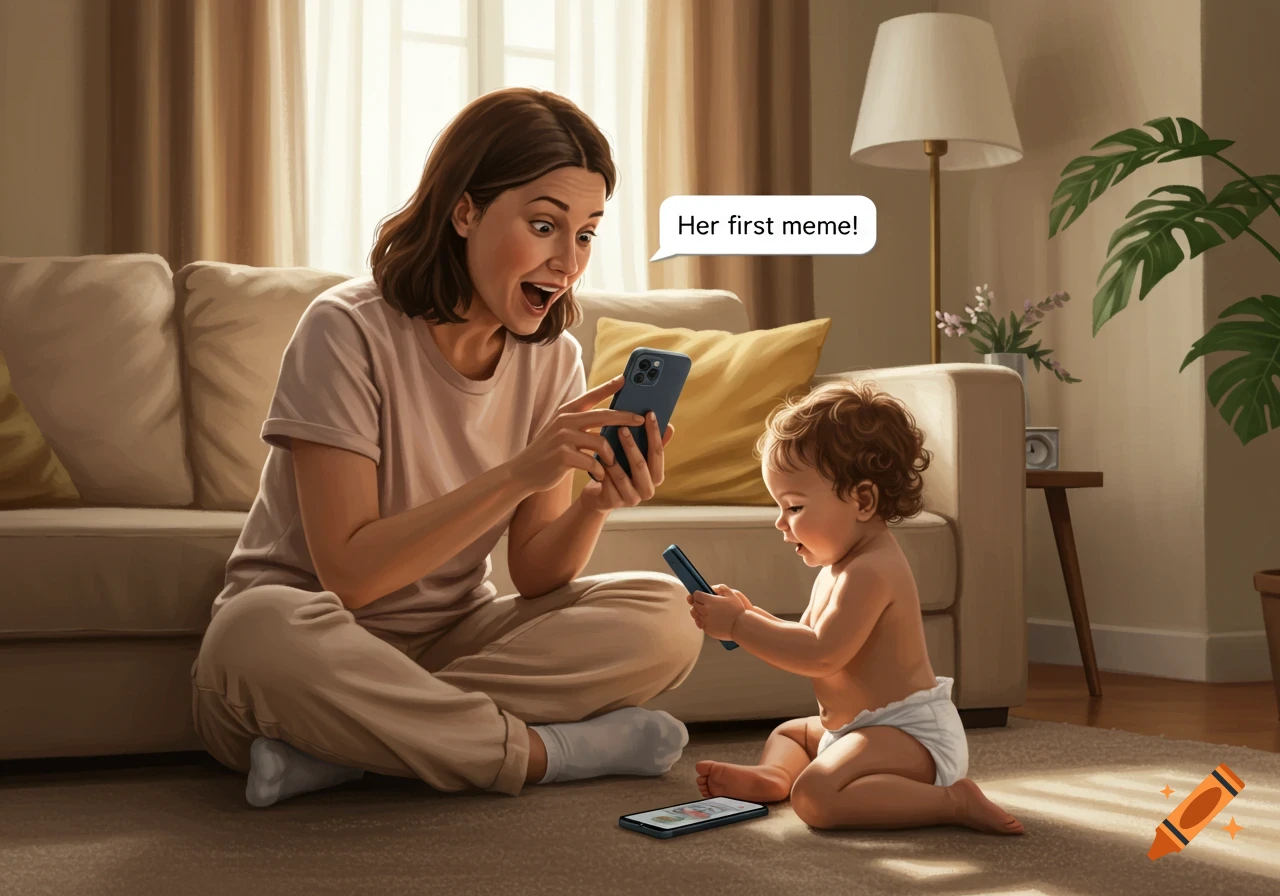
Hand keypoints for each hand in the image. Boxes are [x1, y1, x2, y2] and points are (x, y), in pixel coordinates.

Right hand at [507, 374, 644, 493]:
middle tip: (642, 420)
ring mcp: (563, 437)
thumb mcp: (563, 431)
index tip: (626, 379)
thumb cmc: (550, 452)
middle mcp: (565, 420)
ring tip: (613, 464)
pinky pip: (592, 462)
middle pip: (603, 415)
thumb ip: (582, 423)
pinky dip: (600, 471)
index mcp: (566, 411)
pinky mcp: (563, 456)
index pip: (592, 395)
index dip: (609, 386)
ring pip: (601, 442)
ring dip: (612, 456)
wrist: (524, 472)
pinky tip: (600, 476)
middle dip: (626, 417)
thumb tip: (611, 419)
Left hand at [579, 411, 674, 512]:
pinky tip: (594, 458)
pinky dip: (601, 470)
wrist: (600, 496)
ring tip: (604, 440)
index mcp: (657, 477)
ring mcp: (631, 499)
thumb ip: (651, 446)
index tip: (649, 414)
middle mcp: (648, 490)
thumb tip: (670, 426)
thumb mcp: (636, 459)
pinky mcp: (614, 503)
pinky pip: (607, 484)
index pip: (658, 453)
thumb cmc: (621, 471)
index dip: (654, 433)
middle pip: (641, 465)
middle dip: (631, 445)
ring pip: (622, 476)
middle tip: (622, 428)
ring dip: (613, 458)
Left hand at [688, 584, 747, 640]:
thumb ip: (721, 588)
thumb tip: (713, 588)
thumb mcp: (731, 594)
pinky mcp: (707, 629)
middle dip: (696, 602)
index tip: (699, 595)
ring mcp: (706, 621)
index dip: (697, 594)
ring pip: (695, 614)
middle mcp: (705, 611)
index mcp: (710, 601)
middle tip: (700, 602)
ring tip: (702, 610)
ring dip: (696, 611)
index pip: (696, 595)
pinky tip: (706, 619)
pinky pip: (699, 624)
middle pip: (694, 604)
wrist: (741, 626)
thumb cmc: (737, 610)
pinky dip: (700, 620)